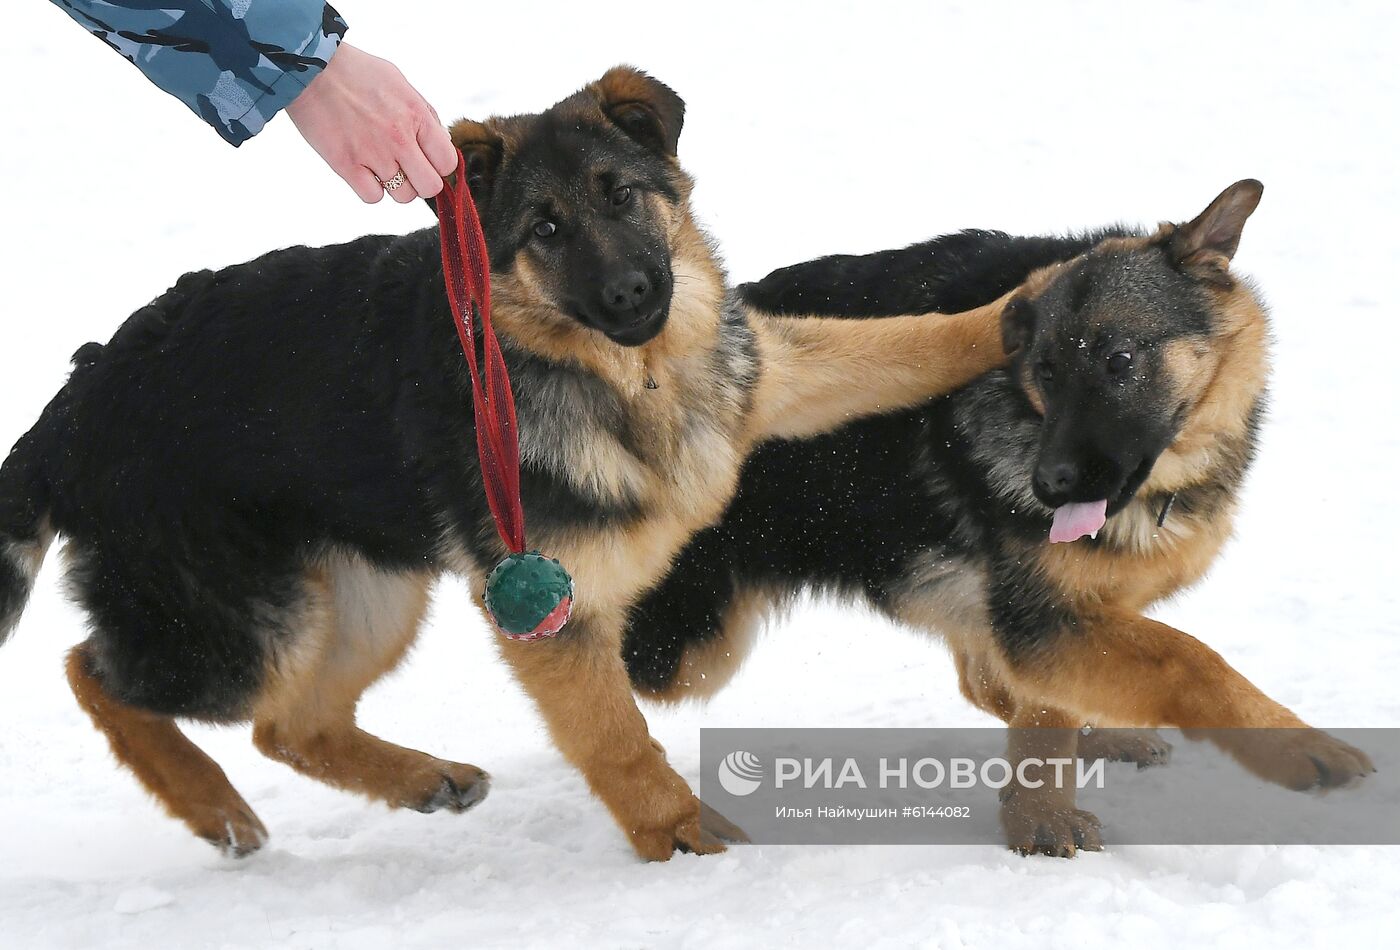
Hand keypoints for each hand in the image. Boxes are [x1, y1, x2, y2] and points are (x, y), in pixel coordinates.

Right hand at [285, 43, 457, 203]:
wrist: (310, 69)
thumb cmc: (356, 72)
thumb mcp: (401, 84)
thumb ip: (424, 115)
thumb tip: (442, 143)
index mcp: (417, 115)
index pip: (448, 163)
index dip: (439, 165)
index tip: (427, 160)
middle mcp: (399, 138)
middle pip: (429, 187)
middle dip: (421, 182)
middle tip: (407, 170)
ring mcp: (373, 154)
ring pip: (402, 197)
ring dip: (395, 186)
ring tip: (379, 164)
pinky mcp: (346, 165)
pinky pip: (373, 198)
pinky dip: (369, 189)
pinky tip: (362, 169)